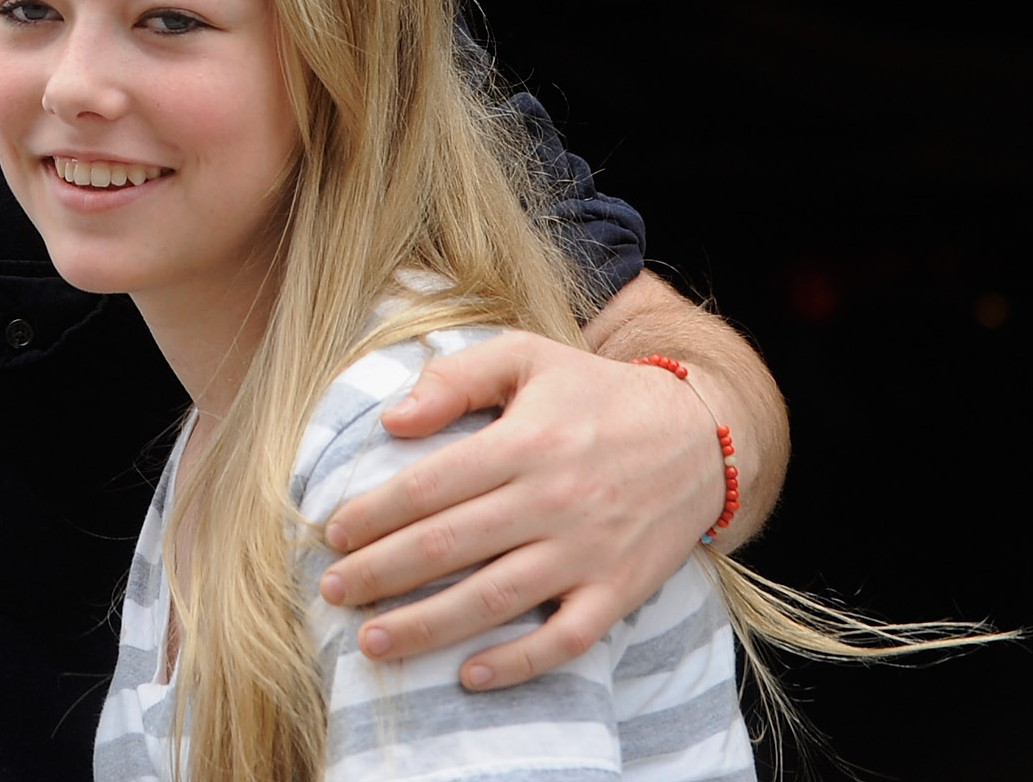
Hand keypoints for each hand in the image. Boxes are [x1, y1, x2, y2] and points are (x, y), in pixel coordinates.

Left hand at [317, 333, 719, 689]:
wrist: (701, 436)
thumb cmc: (596, 394)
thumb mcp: (527, 357)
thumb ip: (456, 378)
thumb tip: (391, 421)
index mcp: (525, 442)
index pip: (430, 485)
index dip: (374, 513)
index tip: (331, 533)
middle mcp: (553, 500)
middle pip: (450, 546)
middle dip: (381, 573)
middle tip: (332, 591)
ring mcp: (588, 552)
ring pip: (495, 599)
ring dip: (428, 626)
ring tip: (372, 642)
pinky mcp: (619, 591)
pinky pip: (566, 639)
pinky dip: (518, 663)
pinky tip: (469, 675)